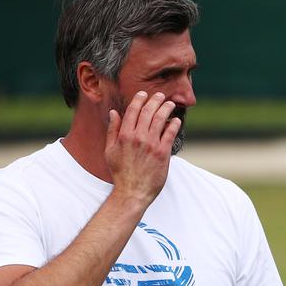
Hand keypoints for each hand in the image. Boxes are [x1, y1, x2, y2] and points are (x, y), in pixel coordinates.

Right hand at [104, 91, 179, 207]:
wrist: (132, 191)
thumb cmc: (120, 172)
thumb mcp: (110, 150)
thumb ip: (112, 130)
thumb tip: (114, 113)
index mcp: (124, 135)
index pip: (132, 111)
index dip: (139, 100)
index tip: (144, 94)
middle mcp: (138, 137)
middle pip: (148, 112)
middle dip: (155, 100)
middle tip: (160, 95)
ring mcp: (151, 145)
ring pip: (160, 120)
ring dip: (166, 109)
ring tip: (170, 104)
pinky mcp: (162, 153)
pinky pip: (170, 134)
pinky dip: (174, 124)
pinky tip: (176, 120)